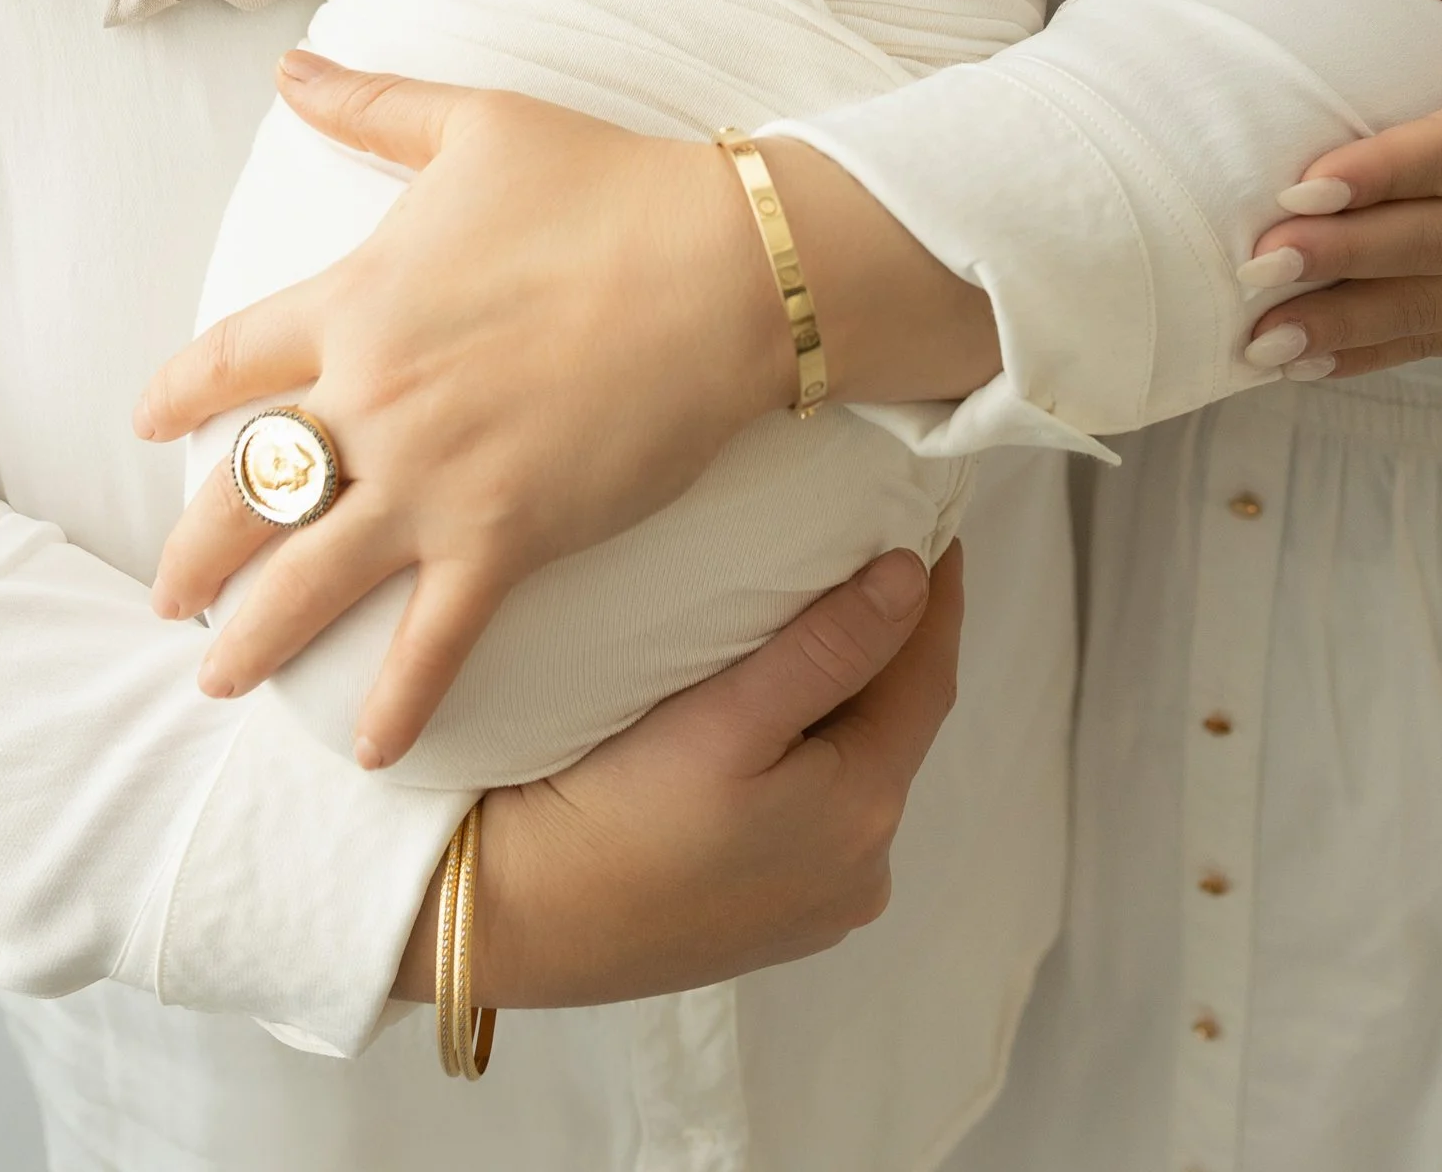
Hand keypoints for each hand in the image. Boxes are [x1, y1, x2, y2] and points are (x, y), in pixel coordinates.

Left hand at [137, 61, 793, 762]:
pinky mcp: (506, 538)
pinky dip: (395, 704)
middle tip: (168, 596)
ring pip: (309, 579)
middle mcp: (373, 400)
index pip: (229, 362)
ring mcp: (433, 478)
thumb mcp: (476, 125)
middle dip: (195, 552)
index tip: (149, 425)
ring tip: (218, 679)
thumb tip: (292, 66)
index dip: (178, 396)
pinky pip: (431, 641)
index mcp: (355, 302)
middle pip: (248, 489)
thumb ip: (373, 104)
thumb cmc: (605, 186)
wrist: (720, 268)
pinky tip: (367, 754)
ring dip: (254, 639)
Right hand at [397, 546, 963, 1004]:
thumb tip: (913, 576)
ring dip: (848, 695)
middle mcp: (859, 871)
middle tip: (872, 550)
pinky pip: (813, 808)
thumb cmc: (609, 815)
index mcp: (863, 815)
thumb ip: (827, 647)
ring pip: (853, 765)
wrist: (505, 919)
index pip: (928, 675)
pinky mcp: (766, 916)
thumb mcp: (725, 719)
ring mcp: (813, 901)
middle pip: (895, 722)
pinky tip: (769, 713)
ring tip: (817, 616)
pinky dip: (809, 748)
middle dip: (891, 641)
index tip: (932, 521)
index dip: (936, 595)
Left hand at [1241, 0, 1441, 379]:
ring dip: (1339, 326)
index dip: (1378, 175)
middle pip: (1432, 243)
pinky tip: (1299, 363)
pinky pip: (1434, 342)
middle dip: (1340, 258)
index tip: (1300, 189)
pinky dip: (1365, 356)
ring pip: (1427, 310)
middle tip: (1256, 263)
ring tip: (1257, 335)